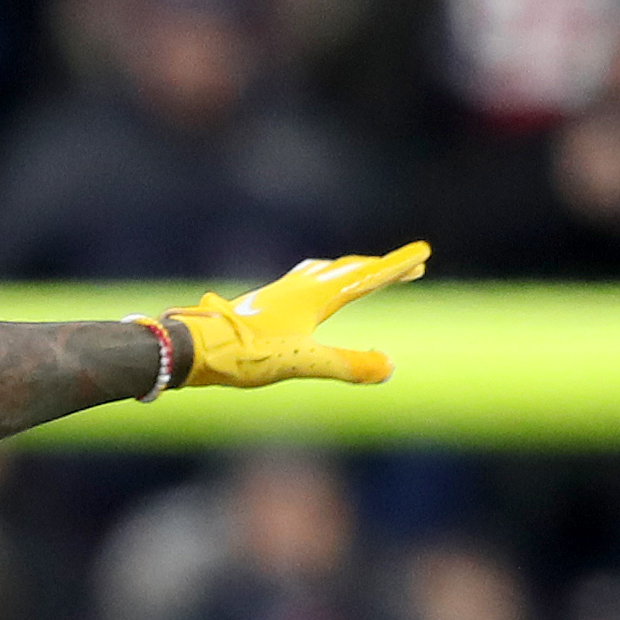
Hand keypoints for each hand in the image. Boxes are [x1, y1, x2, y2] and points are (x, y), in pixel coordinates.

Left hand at [163, 242, 426, 389]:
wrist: (196, 347)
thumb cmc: (248, 354)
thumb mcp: (304, 362)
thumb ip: (347, 363)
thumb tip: (389, 367)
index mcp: (317, 296)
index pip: (367, 277)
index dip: (396, 267)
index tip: (423, 253)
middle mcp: (301, 287)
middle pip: (350, 270)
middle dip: (382, 268)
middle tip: (412, 266)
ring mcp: (279, 293)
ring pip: (325, 272)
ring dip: (352, 270)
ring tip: (365, 271)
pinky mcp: (262, 303)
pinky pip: (304, 282)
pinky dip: (323, 279)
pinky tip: (308, 289)